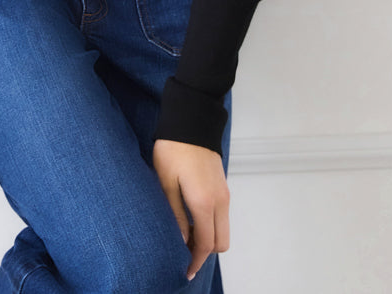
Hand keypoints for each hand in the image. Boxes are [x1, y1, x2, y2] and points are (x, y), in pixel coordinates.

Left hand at [152, 138, 229, 280]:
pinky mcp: (223, 184)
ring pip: (223, 229)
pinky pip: (222, 215)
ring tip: (184, 233)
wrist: (192, 119)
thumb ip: (175, 214)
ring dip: (209, 237)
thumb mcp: (166, 182)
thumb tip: (180, 240)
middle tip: (183, 251)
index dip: (196, 262)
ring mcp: (224, 192)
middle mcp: (220, 200)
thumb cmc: (173, 149)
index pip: (206, 244)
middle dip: (205, 252)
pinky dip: (211, 223)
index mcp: (204, 202)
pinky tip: (192, 217)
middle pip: (221, 242)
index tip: (185, 271)